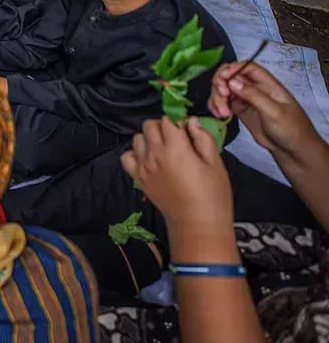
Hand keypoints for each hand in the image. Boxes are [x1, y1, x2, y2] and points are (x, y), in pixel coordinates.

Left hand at [121, 117, 233, 236]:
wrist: (197, 223)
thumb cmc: (212, 193)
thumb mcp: (215, 163)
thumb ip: (202, 138)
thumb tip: (191, 121)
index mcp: (175, 148)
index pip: (168, 119)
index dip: (178, 120)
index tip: (187, 130)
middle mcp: (154, 154)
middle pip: (149, 125)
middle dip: (163, 126)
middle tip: (177, 138)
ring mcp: (143, 166)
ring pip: (137, 138)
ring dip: (149, 138)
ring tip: (164, 149)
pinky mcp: (138, 178)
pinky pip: (126, 157)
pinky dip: (135, 154)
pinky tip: (149, 160)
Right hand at [210, 61, 325, 170]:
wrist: (292, 149)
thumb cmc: (290, 128)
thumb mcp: (273, 111)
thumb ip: (253, 95)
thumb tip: (231, 82)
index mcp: (267, 84)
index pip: (247, 67)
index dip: (232, 69)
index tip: (222, 79)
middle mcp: (255, 89)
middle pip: (231, 77)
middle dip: (221, 85)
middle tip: (222, 98)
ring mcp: (246, 99)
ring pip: (224, 90)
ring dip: (217, 99)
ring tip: (222, 114)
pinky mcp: (240, 110)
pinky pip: (223, 103)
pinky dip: (217, 107)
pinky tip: (220, 115)